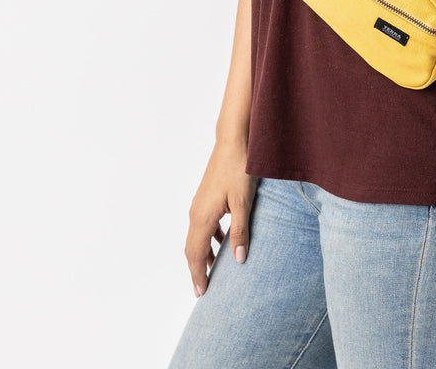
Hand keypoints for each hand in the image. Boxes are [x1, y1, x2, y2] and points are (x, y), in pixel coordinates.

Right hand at [184, 144, 256, 296]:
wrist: (233, 141)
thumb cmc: (239, 169)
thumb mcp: (243, 202)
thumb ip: (240, 232)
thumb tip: (238, 260)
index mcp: (202, 217)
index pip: (195, 254)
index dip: (198, 275)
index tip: (201, 293)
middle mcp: (196, 212)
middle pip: (192, 248)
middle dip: (197, 269)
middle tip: (204, 289)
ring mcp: (199, 204)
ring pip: (196, 237)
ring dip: (203, 254)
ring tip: (214, 269)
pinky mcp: (205, 197)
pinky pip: (202, 225)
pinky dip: (209, 238)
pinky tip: (222, 241)